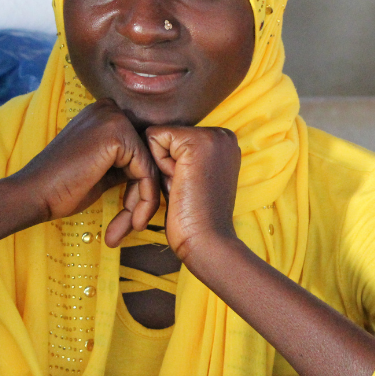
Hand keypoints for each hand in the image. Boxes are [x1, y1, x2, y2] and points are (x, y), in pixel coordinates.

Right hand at [9, 98, 159, 233]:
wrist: (33, 195)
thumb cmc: (61, 187)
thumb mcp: (100, 169)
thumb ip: (123, 163)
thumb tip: (150, 171)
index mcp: (103, 115)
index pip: (138, 150)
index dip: (138, 183)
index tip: (133, 213)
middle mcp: (110, 110)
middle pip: (145, 157)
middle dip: (141, 193)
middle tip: (132, 223)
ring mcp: (114, 119)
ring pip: (148, 166)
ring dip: (143, 201)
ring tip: (131, 226)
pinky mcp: (118, 134)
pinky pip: (146, 171)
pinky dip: (144, 199)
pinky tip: (134, 221)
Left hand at [126, 126, 240, 258]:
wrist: (207, 241)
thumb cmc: (194, 217)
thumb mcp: (190, 177)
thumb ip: (180, 156)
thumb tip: (151, 138)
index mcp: (224, 143)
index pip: (175, 139)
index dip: (170, 166)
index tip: (188, 187)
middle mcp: (223, 134)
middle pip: (165, 136)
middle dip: (164, 165)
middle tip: (185, 189)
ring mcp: (214, 136)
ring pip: (158, 137)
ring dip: (161, 167)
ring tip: (183, 187)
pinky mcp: (197, 141)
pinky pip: (153, 139)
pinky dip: (158, 165)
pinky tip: (178, 183)